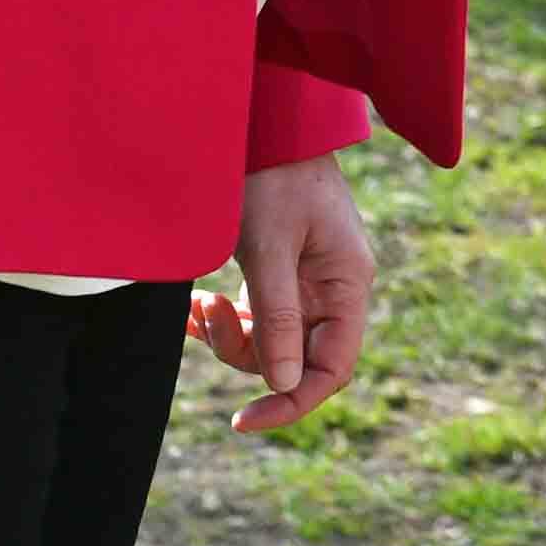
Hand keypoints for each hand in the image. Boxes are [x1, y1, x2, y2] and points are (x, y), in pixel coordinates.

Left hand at [189, 154, 373, 435]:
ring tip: (197, 304)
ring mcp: (309, 281)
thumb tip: (285, 383)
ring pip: (272, 342)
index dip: (291, 401)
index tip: (242, 421)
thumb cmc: (274, 177)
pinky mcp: (283, 271)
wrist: (267, 125)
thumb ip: (279, 316)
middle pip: (297, 359)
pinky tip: (199, 300)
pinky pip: (258, 317)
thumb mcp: (270, 247)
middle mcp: (334, 289)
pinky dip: (226, 318)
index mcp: (348, 283)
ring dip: (230, 335)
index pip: (332, 368)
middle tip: (207, 321)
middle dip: (246, 355)